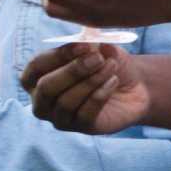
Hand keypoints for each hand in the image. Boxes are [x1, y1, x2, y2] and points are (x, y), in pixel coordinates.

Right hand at [20, 43, 150, 133]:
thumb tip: (84, 42)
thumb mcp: (96, 48)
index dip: (57, 55)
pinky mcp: (83, 128)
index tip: (83, 45)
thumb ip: (87, 44)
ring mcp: (60, 118)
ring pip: (66, 102)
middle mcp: (43, 101)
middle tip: (98, 58)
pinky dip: (100, 94)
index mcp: (37, 78)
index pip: (35, 67)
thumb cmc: (105, 64)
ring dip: (90, 81)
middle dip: (72, 71)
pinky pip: (85, 113)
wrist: (134, 86)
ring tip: (110, 66)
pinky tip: (113, 81)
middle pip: (46, 88)